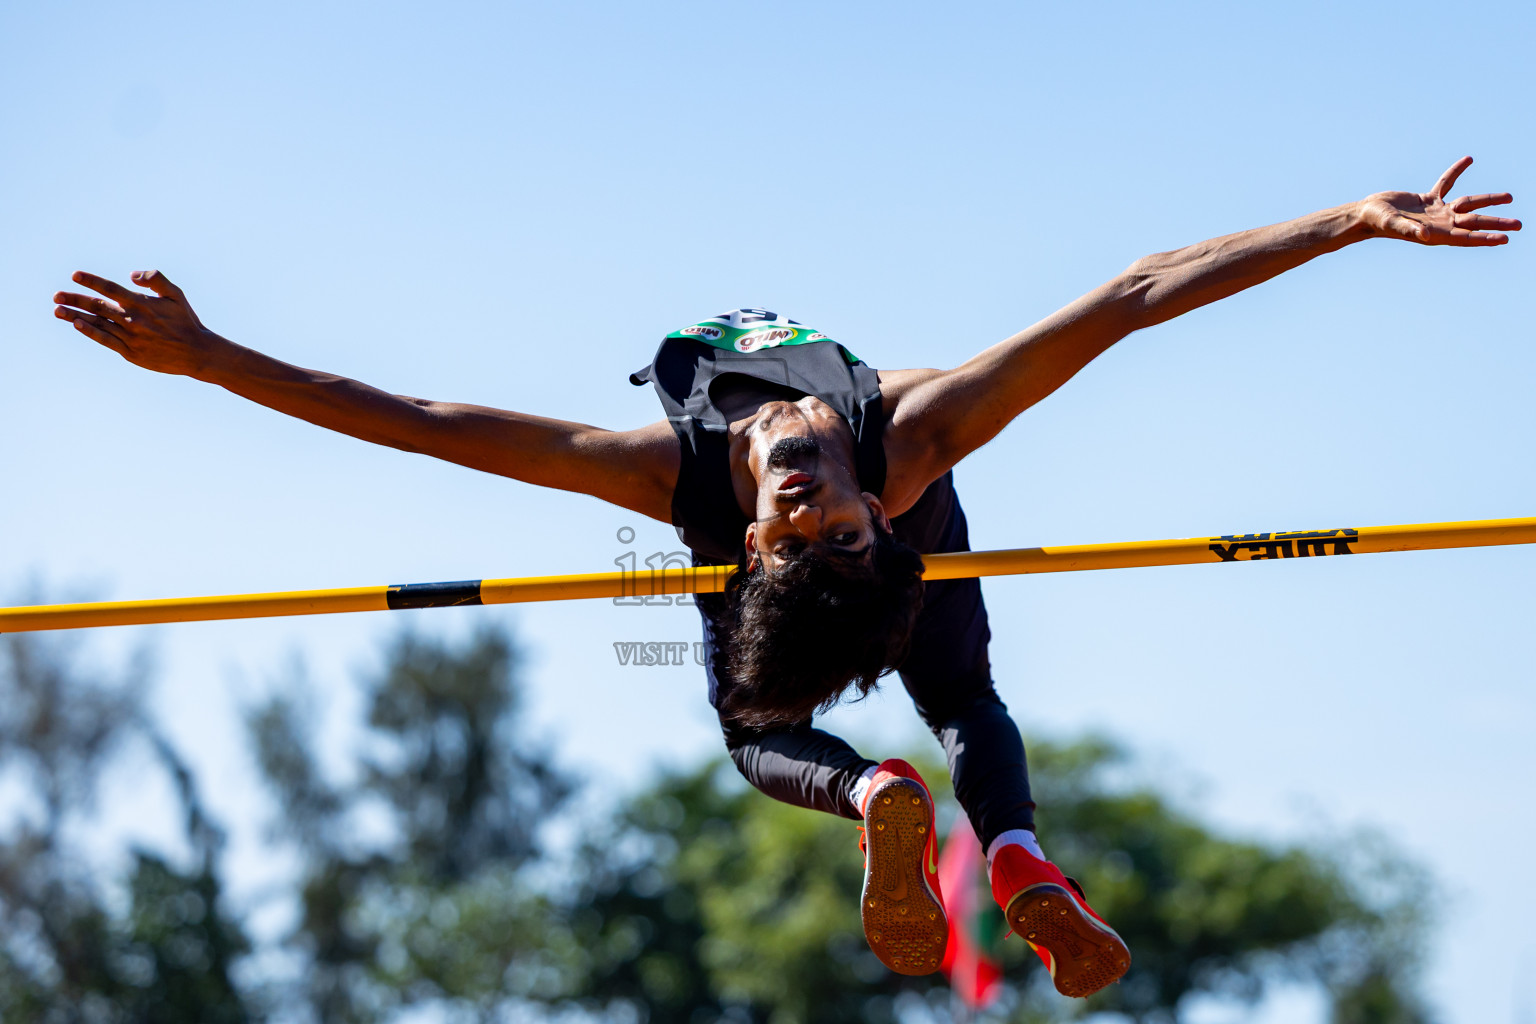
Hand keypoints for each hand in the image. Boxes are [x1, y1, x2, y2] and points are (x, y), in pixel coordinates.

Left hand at [53, 270, 223, 376]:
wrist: (197, 353)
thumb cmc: (186, 321)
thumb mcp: (177, 294)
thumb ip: (156, 279)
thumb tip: (131, 276)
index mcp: (143, 304)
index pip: (111, 289)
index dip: (92, 281)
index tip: (75, 275)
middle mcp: (134, 320)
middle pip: (98, 307)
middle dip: (75, 299)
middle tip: (56, 295)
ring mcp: (131, 337)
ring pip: (98, 324)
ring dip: (76, 316)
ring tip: (58, 310)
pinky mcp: (131, 352)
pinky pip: (106, 340)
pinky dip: (91, 332)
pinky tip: (78, 324)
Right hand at [1358, 156, 1520, 245]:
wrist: (1364, 214)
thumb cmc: (1377, 222)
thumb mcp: (1393, 225)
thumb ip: (1409, 230)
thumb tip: (1425, 235)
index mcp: (1435, 234)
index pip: (1466, 236)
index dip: (1485, 237)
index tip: (1504, 238)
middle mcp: (1440, 224)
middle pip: (1474, 223)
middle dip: (1496, 223)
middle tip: (1518, 225)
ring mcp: (1436, 212)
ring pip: (1468, 205)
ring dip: (1488, 201)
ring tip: (1509, 197)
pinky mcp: (1428, 200)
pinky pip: (1447, 183)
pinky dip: (1457, 172)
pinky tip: (1469, 159)